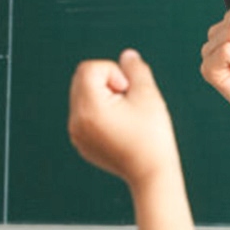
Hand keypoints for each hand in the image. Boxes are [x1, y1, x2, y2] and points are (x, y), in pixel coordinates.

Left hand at [68, 49, 179, 188]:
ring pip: (83, 96)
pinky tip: (120, 129)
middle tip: (127, 102)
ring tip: (125, 116)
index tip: (129, 92)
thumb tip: (126, 56)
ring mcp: (76, 133)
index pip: (90, 69)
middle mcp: (76, 120)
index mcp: (89, 107)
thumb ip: (136, 70)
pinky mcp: (81, 142)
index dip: (113, 73)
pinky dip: (100, 113)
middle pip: (82, 80)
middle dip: (106, 82)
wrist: (151, 174)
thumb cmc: (153, 135)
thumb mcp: (148, 96)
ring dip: (103, 97)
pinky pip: (85, 115)